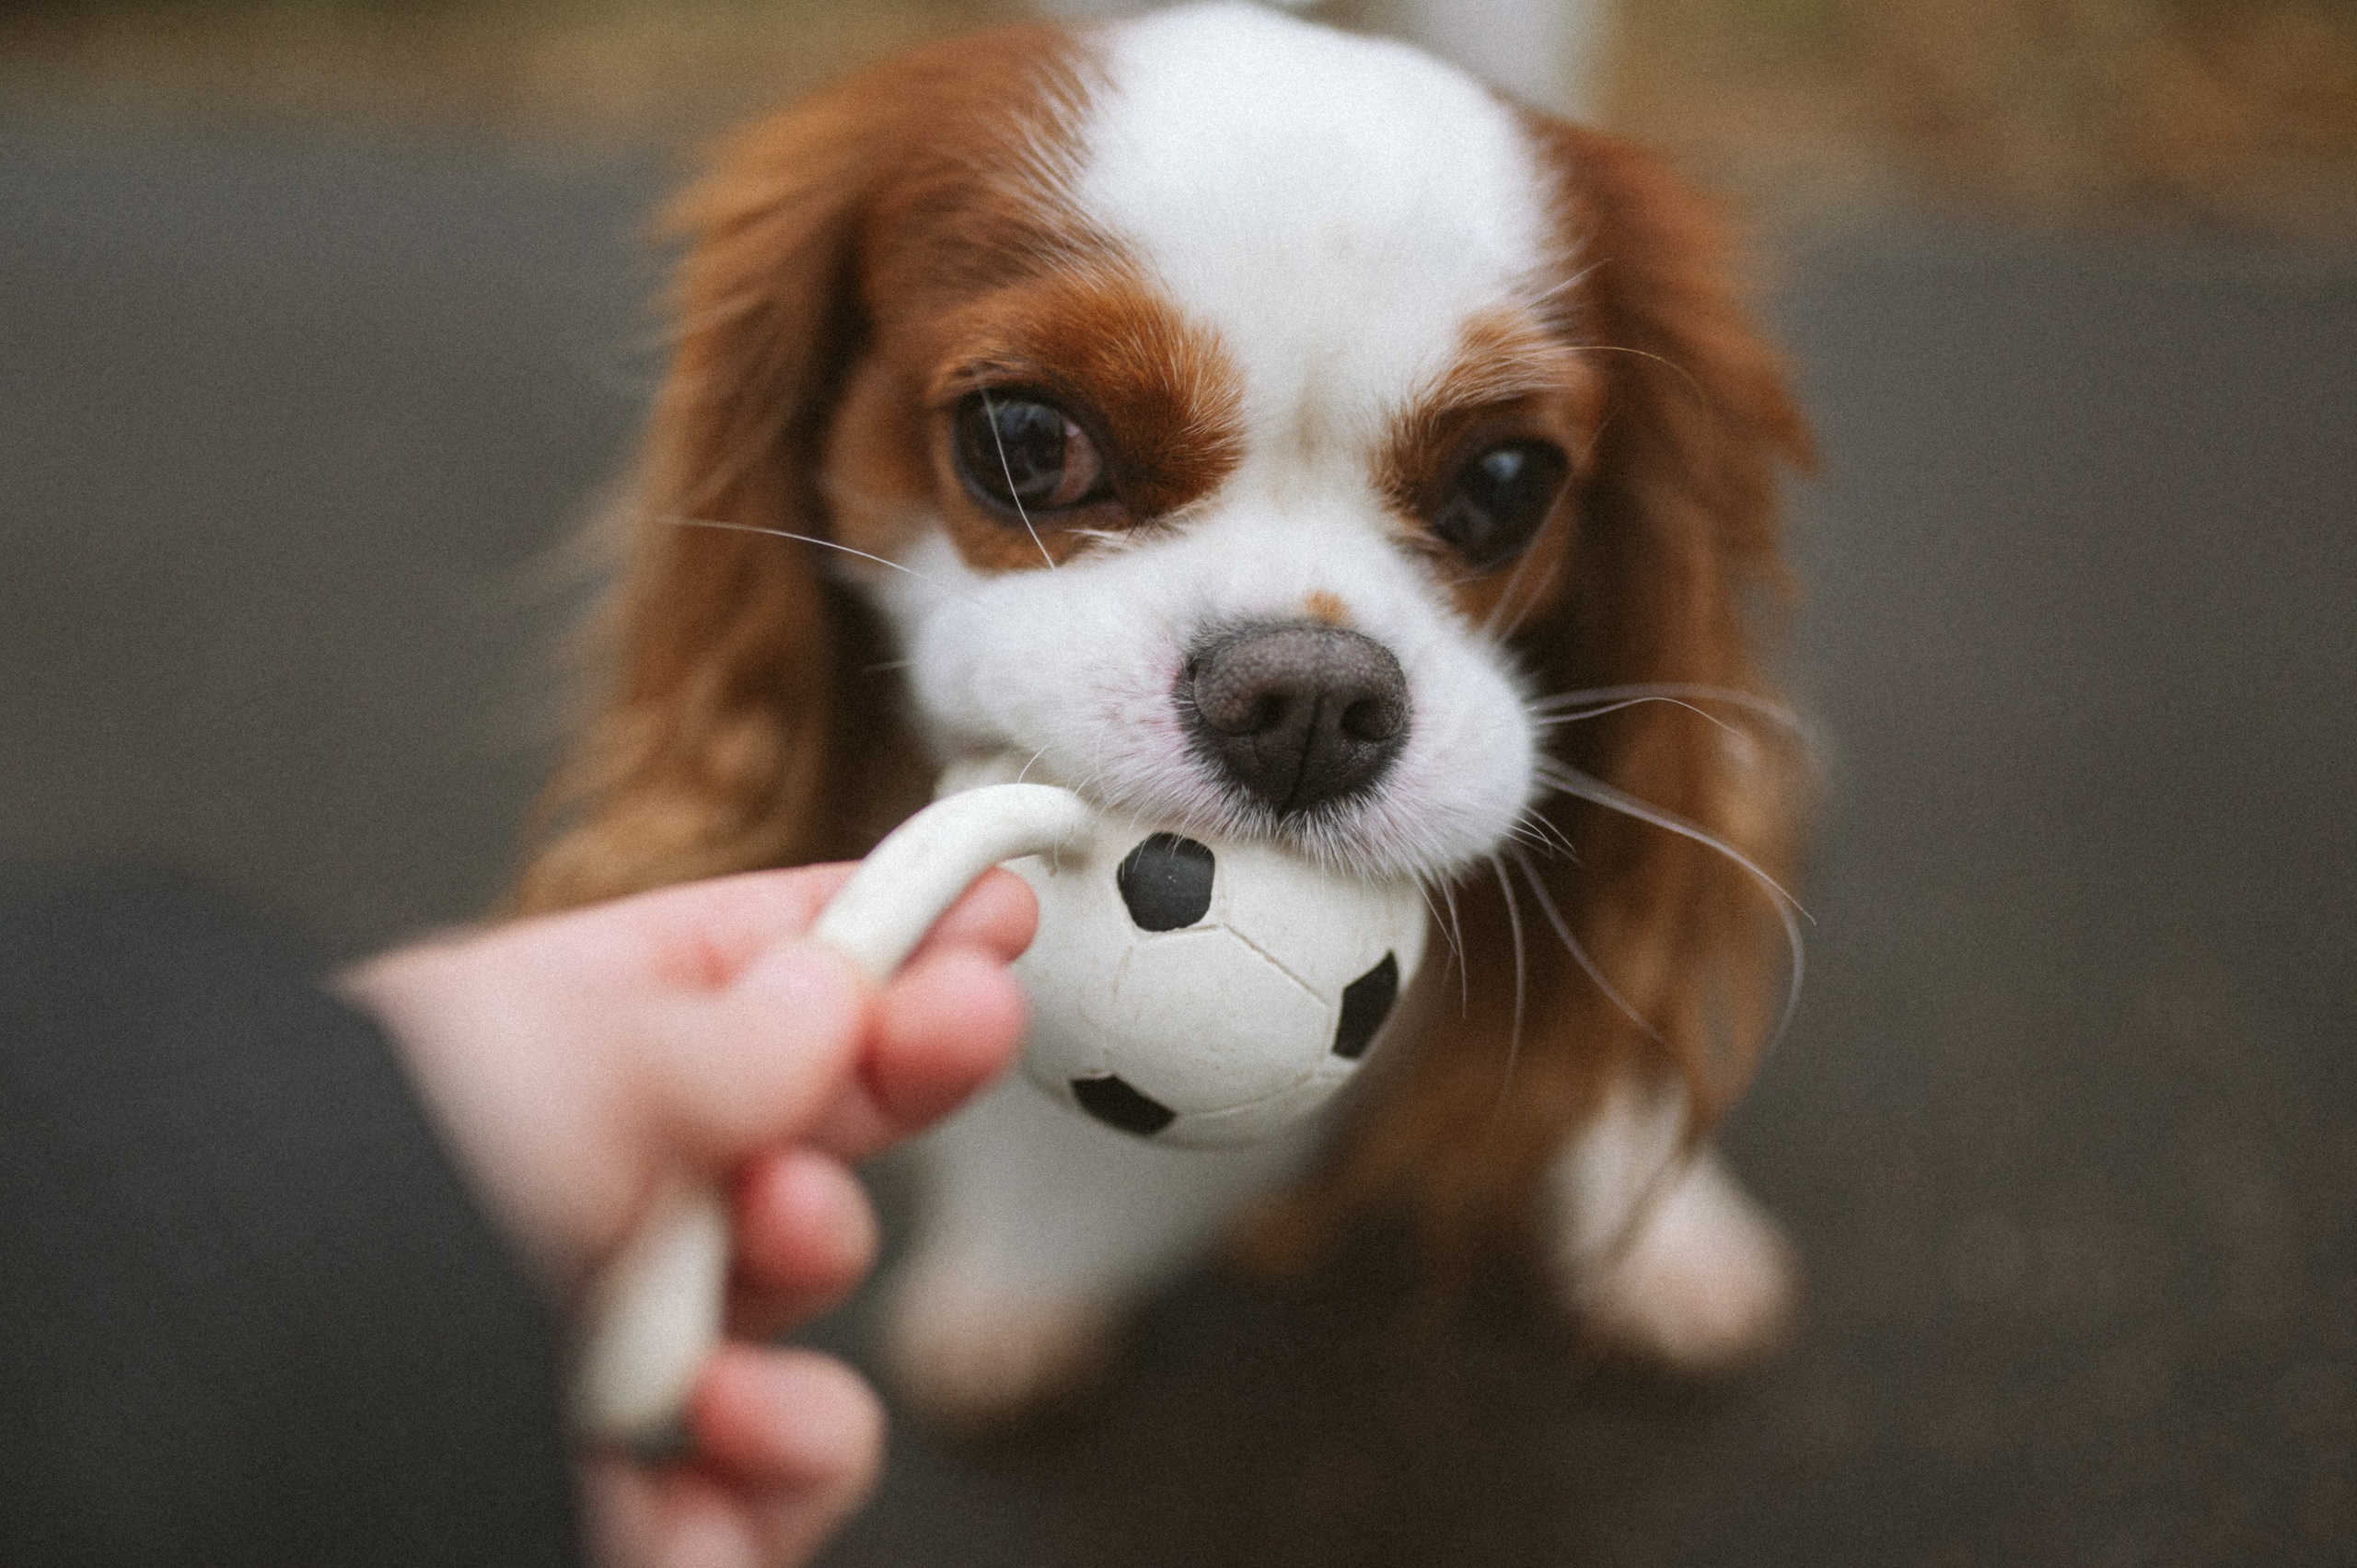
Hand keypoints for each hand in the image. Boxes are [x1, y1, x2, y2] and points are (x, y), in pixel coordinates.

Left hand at [347, 863, 1036, 1567]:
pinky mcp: (664, 1497)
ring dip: (814, 1245)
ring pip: (816, 1275)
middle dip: (890, 1066)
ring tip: (753, 1241)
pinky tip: (716, 1412)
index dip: (868, 927)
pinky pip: (803, 1457)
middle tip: (967, 1020)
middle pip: (798, 1112)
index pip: (736, 969)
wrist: (271, 1424)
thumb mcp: (573, 1047)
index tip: (980, 900)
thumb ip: (738, 1023)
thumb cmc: (357, 1195)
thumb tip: (836, 986)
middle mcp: (586, 1197)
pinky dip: (791, 1436)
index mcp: (538, 1058)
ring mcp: (628, 1344)